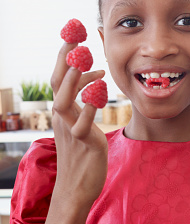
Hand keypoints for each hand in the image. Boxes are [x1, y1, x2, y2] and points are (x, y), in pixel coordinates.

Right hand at [50, 42, 107, 207]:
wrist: (77, 186)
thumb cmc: (83, 152)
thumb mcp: (82, 122)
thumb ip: (86, 101)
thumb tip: (95, 78)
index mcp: (63, 111)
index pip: (60, 78)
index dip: (65, 57)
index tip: (76, 38)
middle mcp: (62, 117)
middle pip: (58, 83)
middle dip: (65, 60)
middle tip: (77, 39)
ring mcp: (71, 130)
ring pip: (64, 102)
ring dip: (72, 81)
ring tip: (83, 62)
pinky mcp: (84, 143)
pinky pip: (82, 125)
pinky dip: (88, 109)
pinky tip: (97, 96)